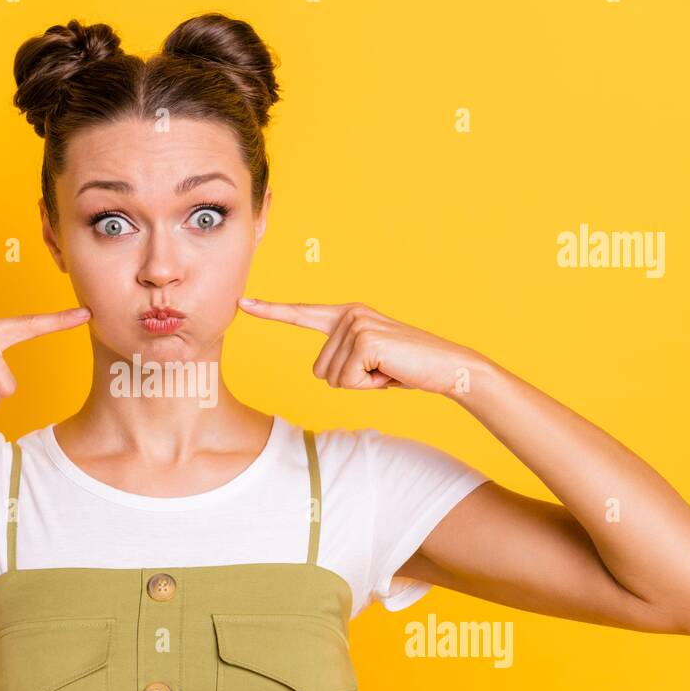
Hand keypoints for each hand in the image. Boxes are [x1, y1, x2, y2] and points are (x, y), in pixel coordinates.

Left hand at [237, 298, 485, 396]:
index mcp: (346, 315)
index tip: (242, 303)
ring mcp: (356, 325)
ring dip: (362, 384)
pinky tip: (391, 372)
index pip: (301, 313)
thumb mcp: (368, 363)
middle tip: (382, 370)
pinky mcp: (364, 341)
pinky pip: (348, 382)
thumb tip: (324, 373)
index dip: (270, 311)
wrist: (447, 367)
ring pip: (333, 379)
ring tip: (388, 369)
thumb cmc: (407, 368)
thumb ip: (344, 360)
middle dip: (351, 381)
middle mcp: (348, 314)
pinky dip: (370, 387)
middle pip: (319, 370)